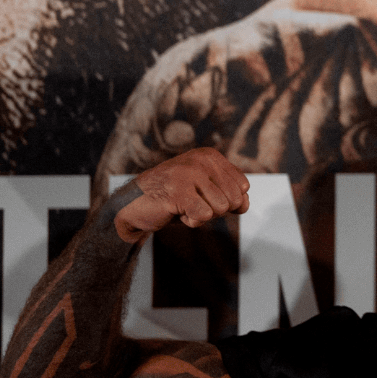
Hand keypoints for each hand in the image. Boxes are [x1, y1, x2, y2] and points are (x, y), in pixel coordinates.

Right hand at [116, 147, 250, 242]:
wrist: (132, 205)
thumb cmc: (173, 199)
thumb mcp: (207, 192)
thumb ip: (231, 195)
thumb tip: (244, 205)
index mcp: (209, 156)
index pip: (243, 186)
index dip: (228, 200)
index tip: (203, 196)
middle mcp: (200, 160)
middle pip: (235, 199)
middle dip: (216, 209)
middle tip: (192, 203)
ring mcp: (188, 174)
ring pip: (221, 208)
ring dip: (202, 215)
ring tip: (182, 205)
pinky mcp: (178, 191)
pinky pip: (204, 216)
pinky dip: (191, 221)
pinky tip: (176, 211)